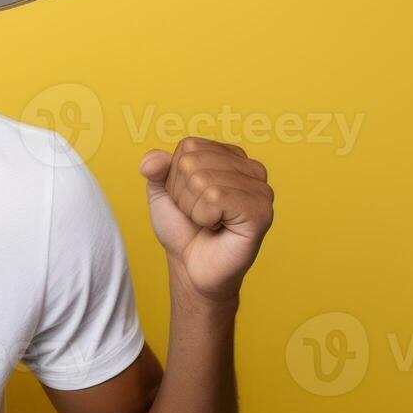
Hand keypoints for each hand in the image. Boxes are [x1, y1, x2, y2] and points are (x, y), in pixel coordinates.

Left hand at [139, 137, 273, 303]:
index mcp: (230, 155)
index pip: (188, 146)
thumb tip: (151, 160)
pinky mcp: (261, 211)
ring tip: (209, 222)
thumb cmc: (182, 228)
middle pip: (192, 162)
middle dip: (183, 194)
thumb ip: (155, 168)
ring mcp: (261, 189)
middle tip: (198, 214)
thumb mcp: (161, 192)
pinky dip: (205, 217)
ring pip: (202, 180)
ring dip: (193, 209)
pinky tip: (218, 227)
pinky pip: (216, 197)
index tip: (189, 198)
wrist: (191, 266)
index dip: (175, 177)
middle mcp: (251, 168)